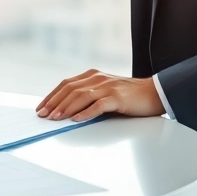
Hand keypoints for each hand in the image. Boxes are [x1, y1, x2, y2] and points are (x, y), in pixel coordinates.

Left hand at [36, 70, 165, 121]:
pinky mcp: (118, 97)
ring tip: (56, 118)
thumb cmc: (129, 96)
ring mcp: (108, 87)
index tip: (41, 108)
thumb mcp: (105, 92)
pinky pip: (99, 105)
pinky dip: (86, 112)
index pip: (66, 84)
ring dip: (66, 108)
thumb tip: (67, 112)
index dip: (51, 96)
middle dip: (54, 103)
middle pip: (70, 89)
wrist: (155, 93)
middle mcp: (98, 78)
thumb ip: (88, 97)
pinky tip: (77, 120)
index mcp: (92, 76)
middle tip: (43, 115)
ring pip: (81, 96)